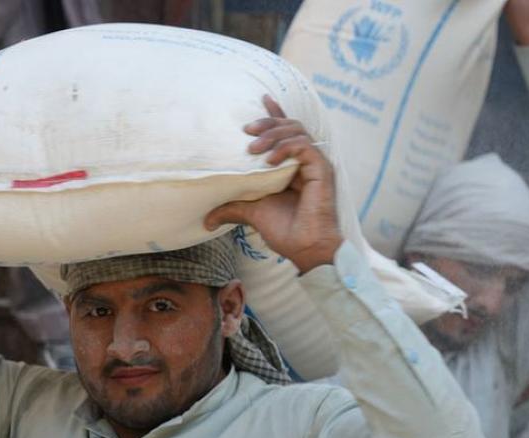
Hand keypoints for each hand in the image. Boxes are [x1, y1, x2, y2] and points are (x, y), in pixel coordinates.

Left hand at [205, 96, 342, 272]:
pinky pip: (304, 145)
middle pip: (290, 125)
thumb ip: (233, 208)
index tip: (261, 98)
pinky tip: (269, 160)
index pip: (286, 132)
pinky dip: (285, 148)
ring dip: (273, 134)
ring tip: (253, 148)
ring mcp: (315, 164)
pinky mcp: (321, 169)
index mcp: (293, 166)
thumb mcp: (252, 213)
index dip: (274, 114)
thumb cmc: (286, 231)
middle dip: (268, 122)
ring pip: (296, 131)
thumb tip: (207, 219)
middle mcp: (305, 161)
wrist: (305, 248)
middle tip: (247, 129)